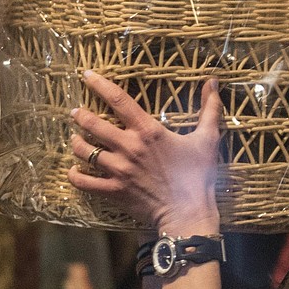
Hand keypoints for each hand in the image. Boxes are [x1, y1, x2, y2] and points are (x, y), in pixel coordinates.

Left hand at [68, 71, 221, 236]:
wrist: (189, 212)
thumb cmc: (199, 176)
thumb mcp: (208, 139)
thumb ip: (209, 109)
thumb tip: (214, 81)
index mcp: (148, 131)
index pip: (117, 100)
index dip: (99, 84)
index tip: (86, 75)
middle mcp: (129, 147)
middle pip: (93, 124)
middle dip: (80, 116)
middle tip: (75, 113)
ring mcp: (119, 170)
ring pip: (85, 151)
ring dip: (76, 144)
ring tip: (74, 140)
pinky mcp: (114, 191)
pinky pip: (84, 183)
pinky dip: (75, 176)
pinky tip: (74, 171)